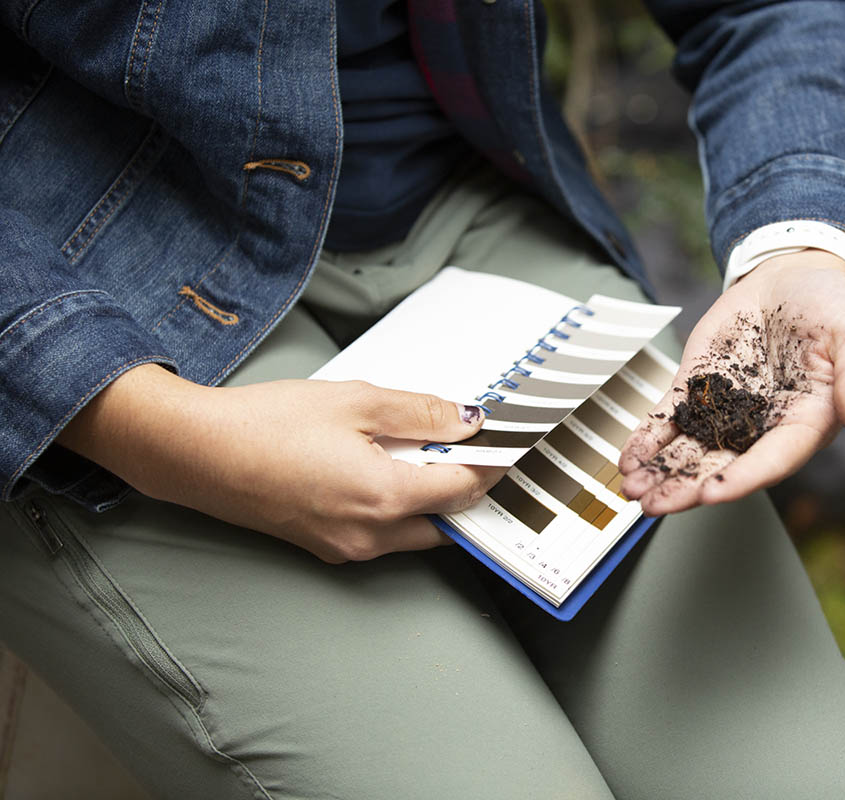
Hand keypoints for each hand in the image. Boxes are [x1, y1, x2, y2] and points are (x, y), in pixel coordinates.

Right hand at [58, 365, 504, 562]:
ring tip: (431, 455)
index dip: (490, 465)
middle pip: (447, 522)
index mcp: (384, 497)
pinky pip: (382, 536)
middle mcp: (371, 535)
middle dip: (467, 490)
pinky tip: (389, 470)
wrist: (193, 454)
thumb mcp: (354, 401)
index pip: (464, 490)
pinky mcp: (324, 547)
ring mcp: (346, 548)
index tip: (505, 443)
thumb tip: (467, 420)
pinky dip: (400, 508)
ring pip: (416, 533)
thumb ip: (419, 413)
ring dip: (433, 502)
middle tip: (475, 451)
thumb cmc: (265, 424)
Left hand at [618, 249, 844, 514]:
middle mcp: (762, 426)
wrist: (796, 275)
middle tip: (654, 505)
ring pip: (689, 448)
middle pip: (721, 464)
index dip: (743, 478)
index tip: (713, 493)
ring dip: (660, 471)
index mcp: (805, 422)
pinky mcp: (699, 386)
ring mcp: (727, 408)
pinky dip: (648, 437)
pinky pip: (670, 417)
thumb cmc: (835, 308)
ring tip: (632, 490)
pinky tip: (629, 457)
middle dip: (685, 486)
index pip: (773, 459)